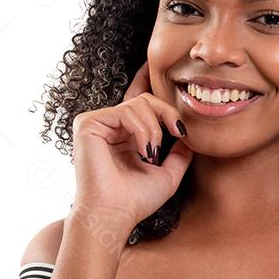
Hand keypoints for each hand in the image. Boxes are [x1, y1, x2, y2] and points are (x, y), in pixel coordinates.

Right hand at [71, 58, 193, 227]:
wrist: (113, 215)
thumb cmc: (135, 201)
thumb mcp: (167, 176)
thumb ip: (179, 155)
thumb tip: (190, 138)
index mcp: (123, 135)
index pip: (138, 101)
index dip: (146, 80)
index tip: (155, 64)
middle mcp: (108, 126)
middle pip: (145, 100)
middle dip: (167, 113)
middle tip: (179, 133)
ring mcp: (96, 123)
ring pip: (139, 105)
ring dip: (155, 130)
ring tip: (152, 155)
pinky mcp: (88, 123)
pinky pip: (126, 112)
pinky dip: (142, 131)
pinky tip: (143, 151)